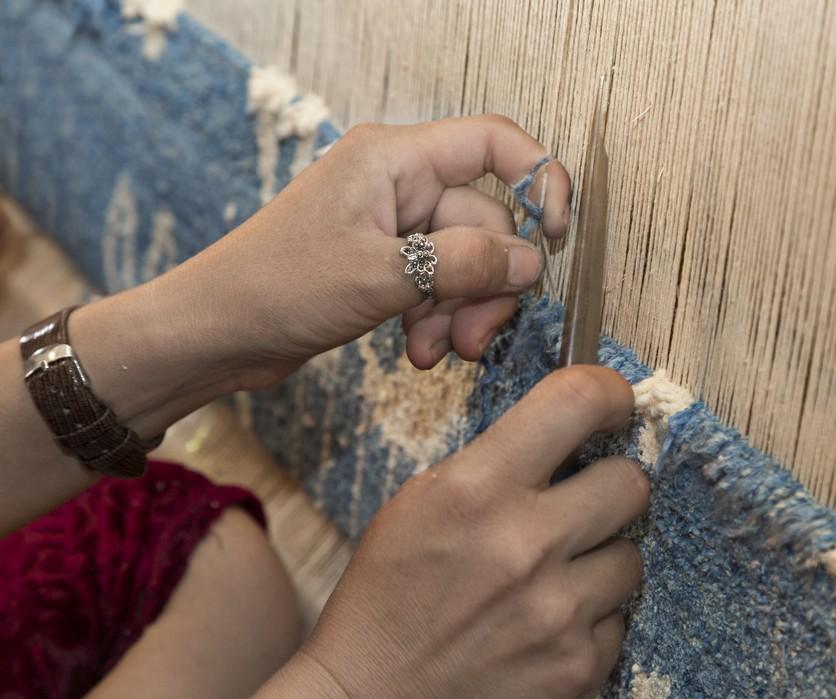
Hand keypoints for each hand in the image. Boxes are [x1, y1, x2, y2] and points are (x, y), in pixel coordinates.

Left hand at [177, 114, 571, 387]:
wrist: (214, 333)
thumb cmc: (276, 287)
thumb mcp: (381, 276)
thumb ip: (465, 263)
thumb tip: (533, 262)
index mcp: (394, 158)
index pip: (493, 143)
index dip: (538, 181)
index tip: (557, 237)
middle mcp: (398, 184)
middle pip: (485, 221)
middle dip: (486, 284)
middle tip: (475, 337)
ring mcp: (391, 226)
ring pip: (465, 262)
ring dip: (462, 311)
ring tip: (437, 352)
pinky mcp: (384, 264)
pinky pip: (438, 285)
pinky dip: (438, 319)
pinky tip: (418, 353)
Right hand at [283, 367, 649, 698]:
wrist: (371, 698)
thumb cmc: (388, 595)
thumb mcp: (420, 502)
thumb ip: (495, 463)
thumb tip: (568, 433)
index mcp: (477, 489)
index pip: (577, 403)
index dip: (608, 393)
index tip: (613, 404)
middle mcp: (525, 545)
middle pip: (630, 482)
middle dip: (610, 485)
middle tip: (581, 501)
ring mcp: (557, 612)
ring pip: (631, 556)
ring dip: (600, 559)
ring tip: (552, 575)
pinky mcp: (578, 667)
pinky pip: (618, 620)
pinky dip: (589, 619)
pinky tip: (544, 623)